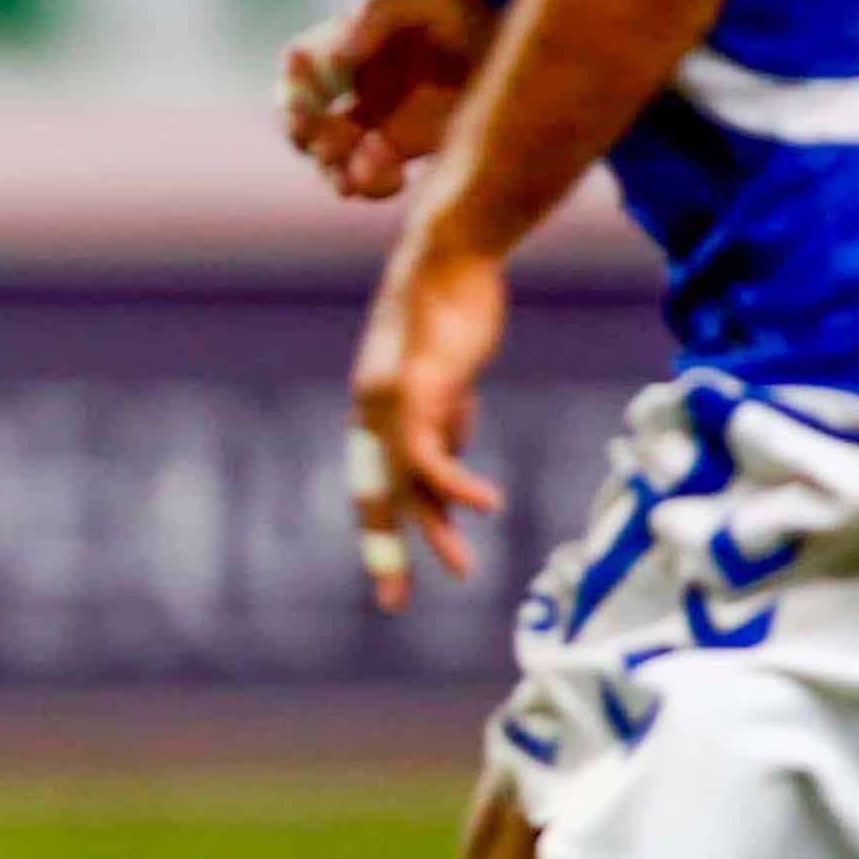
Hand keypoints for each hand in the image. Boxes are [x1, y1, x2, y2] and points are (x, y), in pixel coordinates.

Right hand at [282, 0, 497, 202]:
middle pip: (302, 124)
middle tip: (338, 144)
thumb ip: (380, 13)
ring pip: (329, 161)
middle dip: (311, 138)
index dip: (293, 92)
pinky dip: (369, 184)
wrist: (539, 53)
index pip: (297, 71)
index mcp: (349, 44)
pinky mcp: (403, 156)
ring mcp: (375, 126)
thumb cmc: (481, 12)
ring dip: (337, 169)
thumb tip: (339, 55)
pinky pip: (367, 182)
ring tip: (378, 163)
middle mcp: (353, 89)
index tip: (306, 107)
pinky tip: (395, 175)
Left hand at [347, 210, 508, 610]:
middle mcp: (371, 413)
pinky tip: (487, 506)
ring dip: (432, 530)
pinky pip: (434, 452)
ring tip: (460, 570)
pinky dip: (459, 483)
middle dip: (385, 551)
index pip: (371, 485)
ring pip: (402, 483)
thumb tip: (449, 476)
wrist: (450, 256)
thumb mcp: (446, 381)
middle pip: (373, 495)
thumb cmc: (451, 312)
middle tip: (392, 602)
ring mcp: (391, 402)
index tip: (393, 574)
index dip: (382, 531)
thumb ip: (444, 425)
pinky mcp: (419, 389)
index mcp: (374, 414)